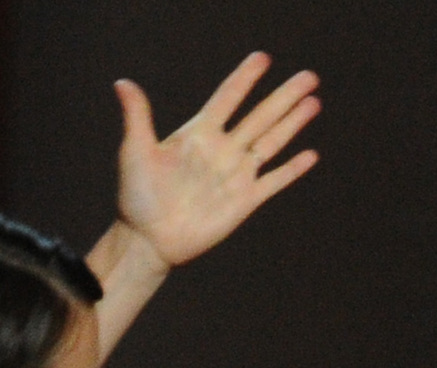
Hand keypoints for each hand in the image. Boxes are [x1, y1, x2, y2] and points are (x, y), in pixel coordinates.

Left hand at [115, 52, 320, 268]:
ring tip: (313, 102)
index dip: (245, 79)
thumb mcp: (135, 151)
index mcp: (199, 133)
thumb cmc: (137, 196)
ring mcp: (236, 174)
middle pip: (260, 116)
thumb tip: (122, 83)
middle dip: (284, 96)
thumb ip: (137, 116)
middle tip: (309, 76)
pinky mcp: (245, 201)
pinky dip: (292, 169)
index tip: (262, 59)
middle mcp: (222, 150)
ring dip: (293, 123)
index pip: (228, 98)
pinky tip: (310, 155)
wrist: (150, 239)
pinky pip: (273, 181)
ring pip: (272, 142)